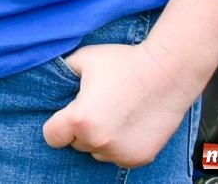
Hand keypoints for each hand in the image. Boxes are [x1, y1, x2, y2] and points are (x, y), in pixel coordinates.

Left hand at [42, 42, 199, 167]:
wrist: (168, 72)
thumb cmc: (124, 62)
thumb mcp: (83, 60)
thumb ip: (61, 74)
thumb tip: (49, 82)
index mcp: (80, 120)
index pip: (51, 137)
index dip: (57, 124)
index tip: (67, 113)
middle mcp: (99, 142)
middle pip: (76, 144)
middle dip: (81, 129)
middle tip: (96, 107)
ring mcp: (121, 153)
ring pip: (97, 152)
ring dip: (99, 139)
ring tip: (113, 114)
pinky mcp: (140, 158)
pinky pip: (118, 157)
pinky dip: (119, 145)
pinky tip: (127, 123)